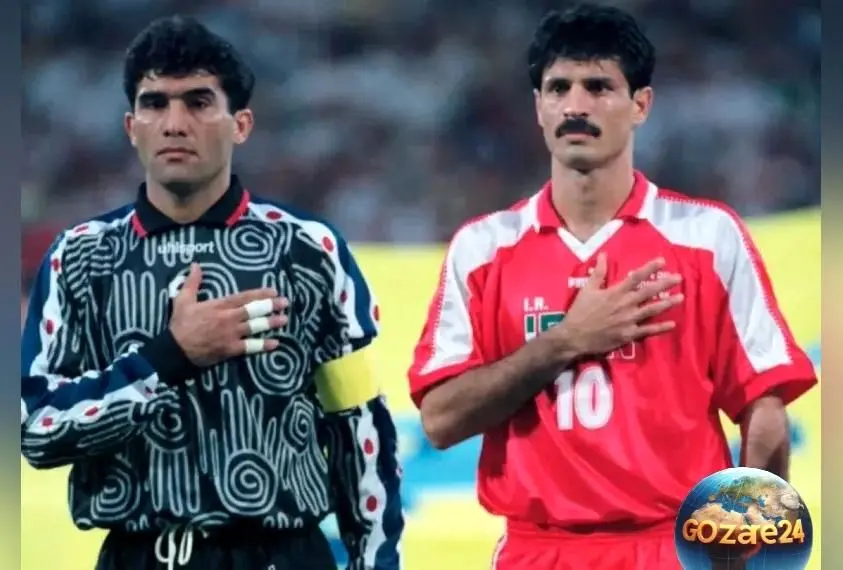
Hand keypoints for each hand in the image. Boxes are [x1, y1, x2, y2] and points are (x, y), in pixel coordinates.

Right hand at [169, 263, 288, 365]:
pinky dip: (263, 345)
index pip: (244, 297)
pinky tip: (275, 343)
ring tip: (285, 320)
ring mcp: (231, 334)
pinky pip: (250, 347)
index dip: (260, 294)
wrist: (175, 349)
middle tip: (286, 303)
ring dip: (271, 323)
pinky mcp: (231, 349)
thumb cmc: (180, 324)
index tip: (274, 291)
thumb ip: (192, 282)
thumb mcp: (182, 299)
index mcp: (219, 305)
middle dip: (271, 306)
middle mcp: (229, 318)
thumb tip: (195, 264)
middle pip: (254, 310)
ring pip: (255, 327)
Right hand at [556, 253, 682, 356]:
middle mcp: (625, 305)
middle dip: (664, 283)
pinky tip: (672, 324)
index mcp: (615, 293)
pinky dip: (660, 328)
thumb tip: (603, 254)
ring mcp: (628, 320)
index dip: (649, 268)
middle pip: (648, 292)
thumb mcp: (587, 289)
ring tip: (680, 297)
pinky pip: (647, 331)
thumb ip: (599, 272)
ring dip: (667, 303)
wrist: (574, 336)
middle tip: (679, 278)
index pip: (636, 277)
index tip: (662, 261)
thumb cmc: (580, 311)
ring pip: (652, 310)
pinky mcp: (628, 334)